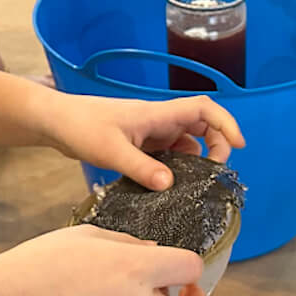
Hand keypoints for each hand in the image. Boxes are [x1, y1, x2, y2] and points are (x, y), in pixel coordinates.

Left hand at [45, 94, 242, 190]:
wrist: (56, 122)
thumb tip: (170, 185)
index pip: (203, 109)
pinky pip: (168, 155)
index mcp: (157, 114)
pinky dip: (175, 168)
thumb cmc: (81, 127)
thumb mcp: (111, 151)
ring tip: (192, 186)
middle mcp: (159, 121)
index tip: (240, 145)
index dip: (226, 123)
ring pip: (186, 143)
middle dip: (216, 146)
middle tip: (214, 174)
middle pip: (202, 127)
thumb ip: (140, 168)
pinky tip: (168, 186)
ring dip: (195, 161)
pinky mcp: (140, 145)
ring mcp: (150, 133)